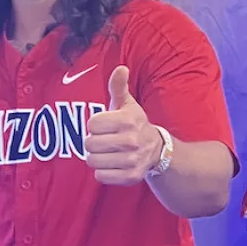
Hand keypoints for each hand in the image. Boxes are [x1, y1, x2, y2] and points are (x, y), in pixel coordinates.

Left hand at [84, 65, 163, 185]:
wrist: (157, 150)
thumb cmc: (133, 123)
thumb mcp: (126, 104)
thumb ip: (118, 86)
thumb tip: (120, 68)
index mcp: (127, 120)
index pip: (91, 125)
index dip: (95, 125)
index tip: (105, 125)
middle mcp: (131, 141)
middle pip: (89, 144)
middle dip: (93, 142)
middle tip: (105, 140)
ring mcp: (132, 160)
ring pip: (93, 161)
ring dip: (96, 158)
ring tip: (108, 152)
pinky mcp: (131, 177)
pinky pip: (100, 177)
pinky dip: (102, 172)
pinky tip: (113, 164)